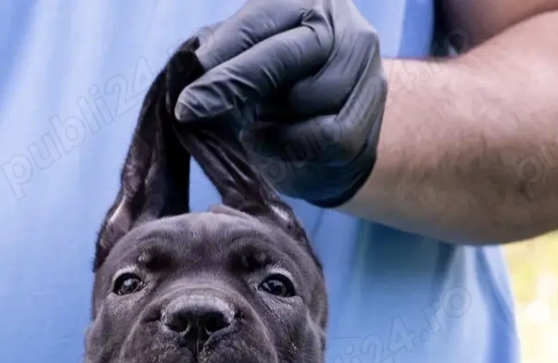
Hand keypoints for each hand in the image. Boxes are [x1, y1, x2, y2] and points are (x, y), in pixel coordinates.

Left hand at [174, 0, 386, 207]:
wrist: (330, 137)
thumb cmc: (277, 95)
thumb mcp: (245, 66)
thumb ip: (221, 58)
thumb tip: (187, 66)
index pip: (256, 24)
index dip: (218, 56)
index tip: (184, 88)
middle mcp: (339, 22)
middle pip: (280, 56)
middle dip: (231, 84)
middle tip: (189, 110)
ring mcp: (362, 62)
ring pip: (305, 98)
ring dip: (271, 121)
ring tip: (257, 126)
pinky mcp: (373, 105)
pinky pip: (326, 135)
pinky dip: (292, 146)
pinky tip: (272, 144)